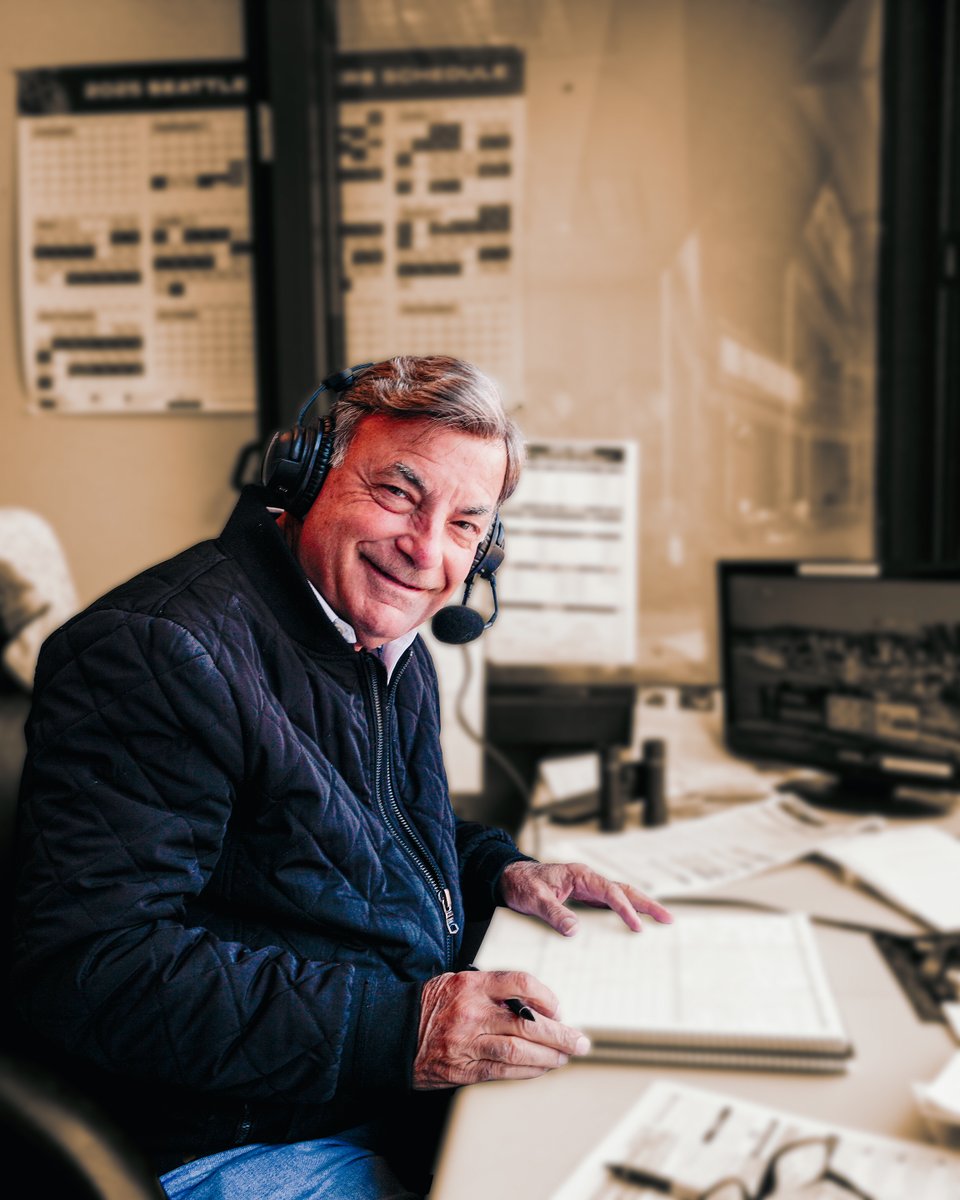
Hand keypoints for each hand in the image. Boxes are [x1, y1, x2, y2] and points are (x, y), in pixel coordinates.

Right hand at [412, 969, 590, 1088]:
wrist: (394, 1033)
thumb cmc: (430, 1006)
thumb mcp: (458, 983)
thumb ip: (492, 990)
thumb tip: (534, 1004)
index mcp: (472, 984)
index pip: (519, 983)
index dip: (545, 996)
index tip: (558, 1007)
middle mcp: (472, 1012)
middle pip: (527, 1022)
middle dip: (560, 1034)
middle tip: (579, 1041)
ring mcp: (468, 1042)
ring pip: (519, 1050)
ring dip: (549, 1057)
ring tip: (565, 1057)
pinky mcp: (464, 1068)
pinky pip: (504, 1071)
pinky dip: (528, 1071)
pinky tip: (542, 1069)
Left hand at [498, 860, 672, 936]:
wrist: (509, 878)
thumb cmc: (521, 884)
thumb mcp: (534, 899)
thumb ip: (554, 912)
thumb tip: (574, 929)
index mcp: (579, 876)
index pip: (609, 892)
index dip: (624, 909)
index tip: (636, 926)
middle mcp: (587, 880)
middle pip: (623, 890)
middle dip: (646, 904)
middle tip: (667, 918)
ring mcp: (586, 888)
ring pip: (619, 896)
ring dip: (639, 907)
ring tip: (660, 920)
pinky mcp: (582, 898)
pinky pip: (608, 905)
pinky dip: (623, 912)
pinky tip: (632, 923)